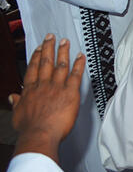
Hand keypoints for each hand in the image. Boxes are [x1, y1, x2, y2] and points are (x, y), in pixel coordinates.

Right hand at [10, 34, 85, 163]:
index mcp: (31, 91)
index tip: (38, 48)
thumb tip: (13, 98)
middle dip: (48, 48)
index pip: (33, 69)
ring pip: (60, 65)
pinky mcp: (70, 92)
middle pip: (45, 63)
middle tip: (51, 37)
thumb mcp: (17, 115)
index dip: (36, 57)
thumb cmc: (29, 129)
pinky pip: (75, 75)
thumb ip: (17, 104)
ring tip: (65, 42)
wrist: (39, 135)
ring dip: (63, 52)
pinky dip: (79, 64)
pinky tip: (81, 56)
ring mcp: (57, 87)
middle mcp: (43, 86)